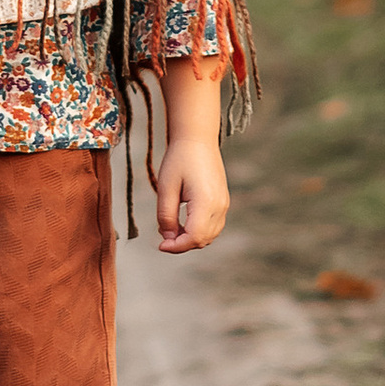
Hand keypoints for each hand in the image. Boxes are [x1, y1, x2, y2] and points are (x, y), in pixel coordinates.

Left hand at [155, 129, 228, 252]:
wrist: (197, 139)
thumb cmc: (179, 159)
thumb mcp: (166, 188)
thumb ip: (166, 216)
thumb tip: (168, 239)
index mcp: (206, 202)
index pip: (194, 237)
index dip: (177, 247)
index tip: (160, 245)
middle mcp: (219, 205)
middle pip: (203, 240)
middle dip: (183, 245)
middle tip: (163, 238)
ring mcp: (224, 204)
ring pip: (210, 235)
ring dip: (191, 239)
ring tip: (172, 229)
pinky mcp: (223, 201)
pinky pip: (213, 226)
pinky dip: (199, 231)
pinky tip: (183, 223)